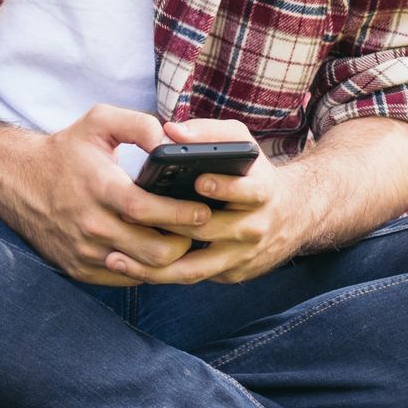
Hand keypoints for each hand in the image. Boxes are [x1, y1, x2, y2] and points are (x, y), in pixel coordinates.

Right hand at [5, 105, 213, 286]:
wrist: (18, 181)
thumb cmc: (65, 151)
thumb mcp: (98, 122)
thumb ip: (139, 125)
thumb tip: (172, 142)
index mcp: (98, 187)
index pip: (146, 209)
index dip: (181, 213)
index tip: (203, 210)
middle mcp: (90, 225)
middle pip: (153, 250)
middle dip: (186, 243)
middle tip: (199, 230)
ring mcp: (85, 252)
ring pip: (144, 272)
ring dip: (171, 260)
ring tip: (183, 241)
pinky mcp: (80, 269)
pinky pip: (126, 279)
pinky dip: (146, 269)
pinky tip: (155, 250)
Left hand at [110, 118, 310, 284]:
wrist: (293, 215)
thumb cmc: (253, 172)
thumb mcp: (242, 143)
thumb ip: (209, 133)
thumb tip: (171, 130)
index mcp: (261, 192)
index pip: (246, 191)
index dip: (223, 187)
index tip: (198, 181)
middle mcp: (254, 228)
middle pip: (209, 231)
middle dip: (169, 224)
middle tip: (127, 215)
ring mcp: (241, 256)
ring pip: (195, 268)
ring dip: (154, 266)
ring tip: (115, 258)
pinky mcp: (231, 274)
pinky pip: (192, 277)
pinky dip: (160, 275)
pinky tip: (128, 267)